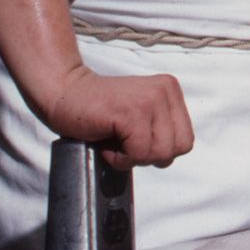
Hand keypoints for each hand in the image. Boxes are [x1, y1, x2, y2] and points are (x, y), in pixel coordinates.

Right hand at [43, 64, 193, 170]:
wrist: (64, 93)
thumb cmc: (99, 111)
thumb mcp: (142, 116)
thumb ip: (161, 128)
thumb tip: (170, 157)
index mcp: (171, 91)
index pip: (185, 140)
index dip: (158, 151)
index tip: (135, 141)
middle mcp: (166, 91)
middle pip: (178, 148)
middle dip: (148, 157)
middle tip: (123, 143)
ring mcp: (151, 99)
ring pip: (160, 153)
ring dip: (133, 158)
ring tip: (114, 141)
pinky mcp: (133, 112)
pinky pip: (139, 153)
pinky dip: (119, 159)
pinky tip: (105, 142)